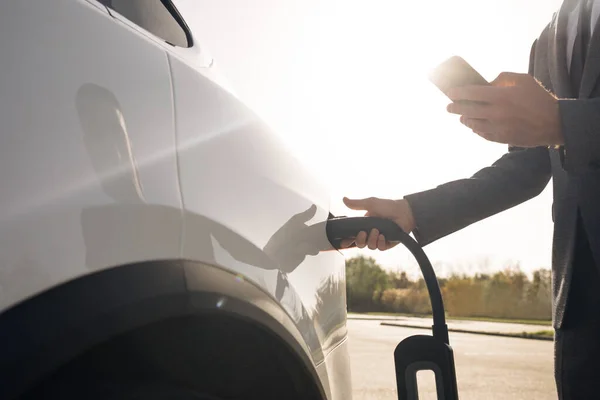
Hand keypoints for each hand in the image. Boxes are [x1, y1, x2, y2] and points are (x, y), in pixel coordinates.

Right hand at [340, 197, 415, 250]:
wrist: (404, 212)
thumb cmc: (388, 206)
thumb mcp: (370, 203)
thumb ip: (356, 204)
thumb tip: (343, 199)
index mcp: (364, 225)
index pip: (353, 235)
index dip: (348, 240)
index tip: (345, 240)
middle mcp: (371, 233)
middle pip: (359, 244)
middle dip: (359, 240)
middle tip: (363, 233)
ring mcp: (379, 239)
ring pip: (370, 246)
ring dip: (371, 240)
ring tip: (377, 231)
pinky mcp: (388, 243)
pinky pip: (380, 248)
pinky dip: (380, 243)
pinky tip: (383, 236)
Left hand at [446, 72, 562, 146]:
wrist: (554, 123)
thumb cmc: (539, 99)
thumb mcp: (523, 80)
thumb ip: (503, 78)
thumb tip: (487, 84)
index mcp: (501, 96)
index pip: (471, 94)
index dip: (458, 93)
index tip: (450, 93)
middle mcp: (496, 113)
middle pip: (468, 110)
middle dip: (455, 108)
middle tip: (449, 107)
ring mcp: (498, 127)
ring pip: (473, 124)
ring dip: (465, 119)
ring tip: (462, 116)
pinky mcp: (501, 138)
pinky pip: (482, 134)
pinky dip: (476, 129)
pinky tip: (474, 126)